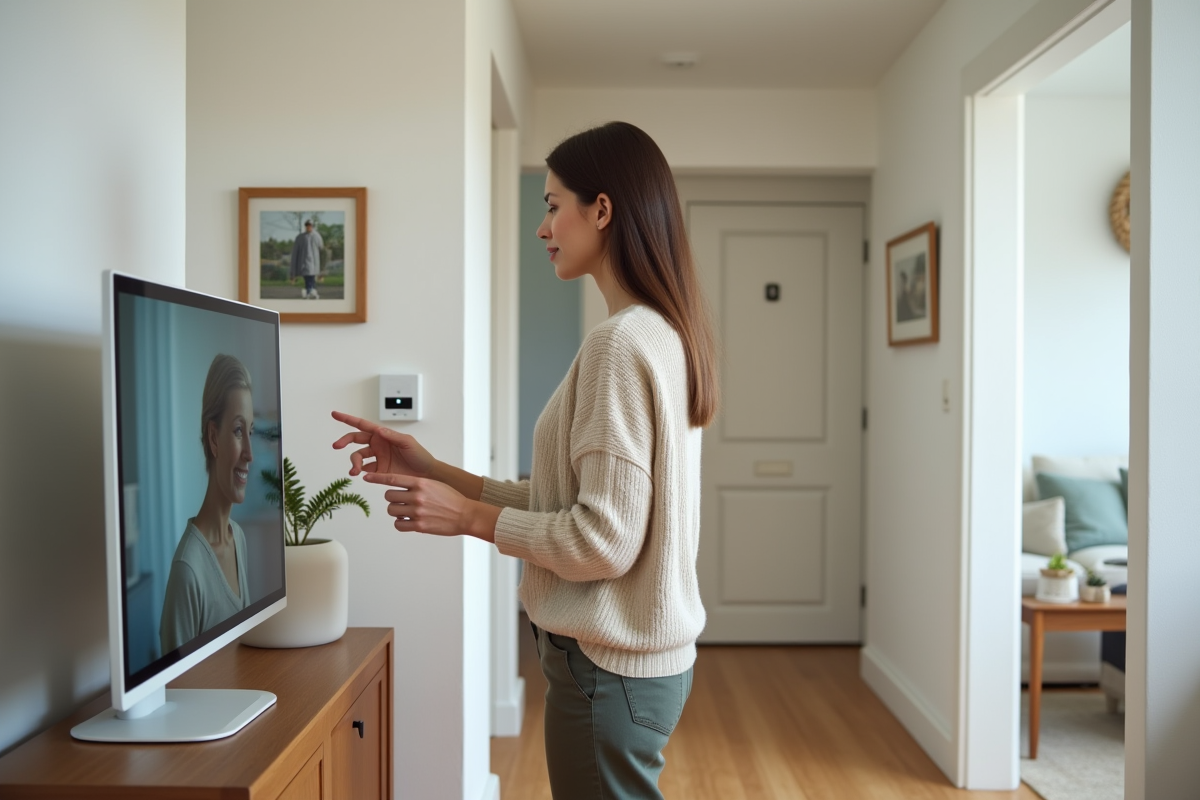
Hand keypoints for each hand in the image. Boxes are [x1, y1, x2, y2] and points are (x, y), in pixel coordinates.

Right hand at [331, 411, 436, 477]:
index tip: (335, 414)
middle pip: (355, 440)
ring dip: (354, 463)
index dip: (348, 419)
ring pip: (358, 457)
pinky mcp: (379, 471)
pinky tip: (362, 475)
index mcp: (383, 435)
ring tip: (355, 471)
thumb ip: (392, 436)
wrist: (426, 474)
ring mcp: (378, 458)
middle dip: (344, 441)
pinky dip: (360, 472)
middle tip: (337, 446)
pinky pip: (365, 470)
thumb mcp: (407, 442)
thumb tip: (378, 430)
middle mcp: (378, 445)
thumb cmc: (420, 456)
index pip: (362, 425)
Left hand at [363, 472, 497, 541]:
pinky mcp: (419, 526)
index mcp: (420, 483)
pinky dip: (400, 523)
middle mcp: (417, 496)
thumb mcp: (434, 485)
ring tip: (406, 512)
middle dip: (392, 499)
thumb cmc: (451, 499)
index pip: (393, 479)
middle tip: (401, 502)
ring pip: (391, 510)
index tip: (367, 477)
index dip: (377, 478)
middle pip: (389, 496)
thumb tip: (401, 488)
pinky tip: (408, 522)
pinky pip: (398, 524)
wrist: (465, 514)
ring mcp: (417, 511)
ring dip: (396, 512)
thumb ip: (417, 485)